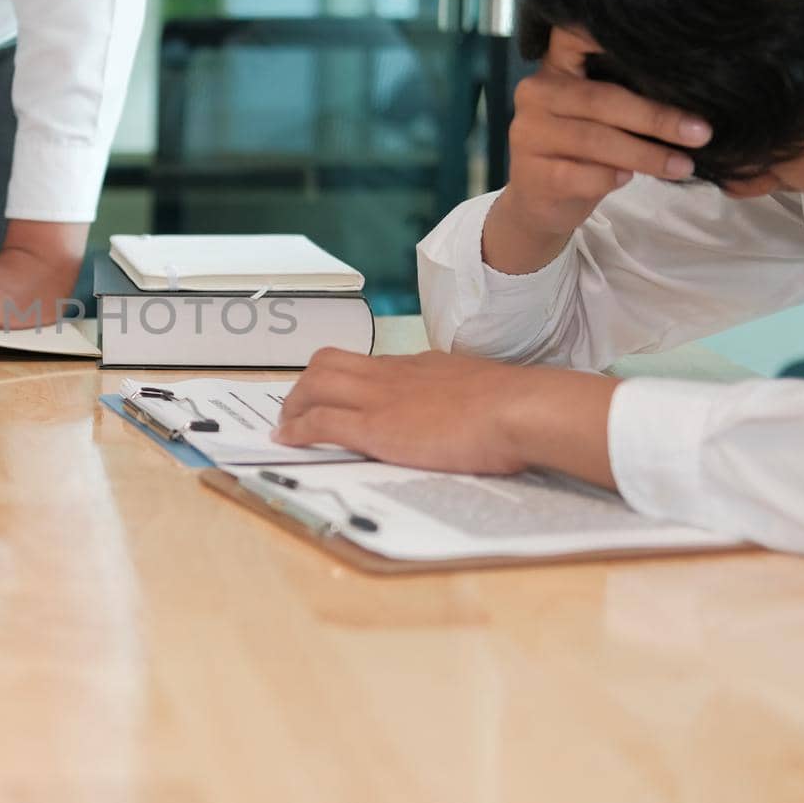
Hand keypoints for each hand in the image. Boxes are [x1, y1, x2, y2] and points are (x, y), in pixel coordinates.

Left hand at [274, 347, 620, 486]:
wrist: (518, 409)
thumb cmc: (515, 408)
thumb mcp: (484, 391)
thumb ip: (466, 396)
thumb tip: (471, 412)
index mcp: (420, 366)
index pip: (370, 364)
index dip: (346, 378)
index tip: (338, 394)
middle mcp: (393, 374)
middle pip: (329, 362)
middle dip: (306, 384)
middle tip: (297, 407)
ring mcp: (380, 397)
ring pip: (315, 383)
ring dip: (294, 404)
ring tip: (285, 425)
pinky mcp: (374, 426)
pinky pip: (320, 421)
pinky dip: (297, 429)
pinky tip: (286, 440)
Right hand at [486, 26, 714, 274]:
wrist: (539, 202)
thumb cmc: (580, 151)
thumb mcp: (599, 116)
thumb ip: (626, 97)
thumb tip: (692, 95)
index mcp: (556, 68)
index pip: (574, 35)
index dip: (606, 31)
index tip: (661, 39)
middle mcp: (536, 93)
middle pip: (601, 99)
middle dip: (656, 117)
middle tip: (701, 133)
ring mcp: (529, 134)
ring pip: (595, 140)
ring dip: (646, 155)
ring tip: (682, 165)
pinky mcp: (533, 174)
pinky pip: (582, 175)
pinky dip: (613, 178)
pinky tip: (630, 179)